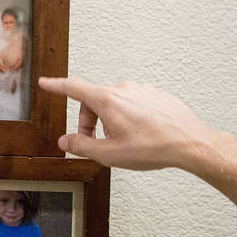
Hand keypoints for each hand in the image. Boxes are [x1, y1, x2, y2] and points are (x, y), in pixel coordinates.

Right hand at [37, 77, 218, 170]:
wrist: (191, 143)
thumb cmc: (153, 147)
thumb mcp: (109, 154)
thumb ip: (82, 146)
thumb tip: (66, 141)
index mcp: (107, 100)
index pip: (73, 88)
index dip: (56, 86)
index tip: (45, 82)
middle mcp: (123, 89)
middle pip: (94, 101)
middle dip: (91, 122)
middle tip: (98, 143)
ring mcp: (141, 90)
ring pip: (115, 104)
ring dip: (112, 121)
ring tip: (125, 142)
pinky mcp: (156, 94)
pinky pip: (134, 104)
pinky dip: (130, 118)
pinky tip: (141, 135)